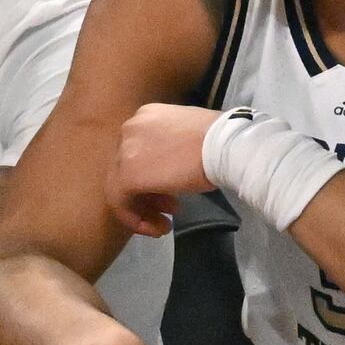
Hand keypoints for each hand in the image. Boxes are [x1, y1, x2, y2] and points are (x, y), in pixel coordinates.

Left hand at [108, 102, 223, 237]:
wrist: (224, 145)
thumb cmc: (219, 139)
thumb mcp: (190, 136)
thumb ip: (173, 147)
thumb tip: (173, 166)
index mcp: (146, 116)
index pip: (138, 151)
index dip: (153, 175)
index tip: (172, 191)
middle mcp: (129, 129)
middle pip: (127, 168)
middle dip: (148, 194)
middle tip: (171, 209)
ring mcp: (125, 151)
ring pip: (121, 185)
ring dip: (143, 208)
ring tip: (165, 224)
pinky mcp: (127, 175)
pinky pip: (120, 201)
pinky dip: (134, 218)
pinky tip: (158, 228)